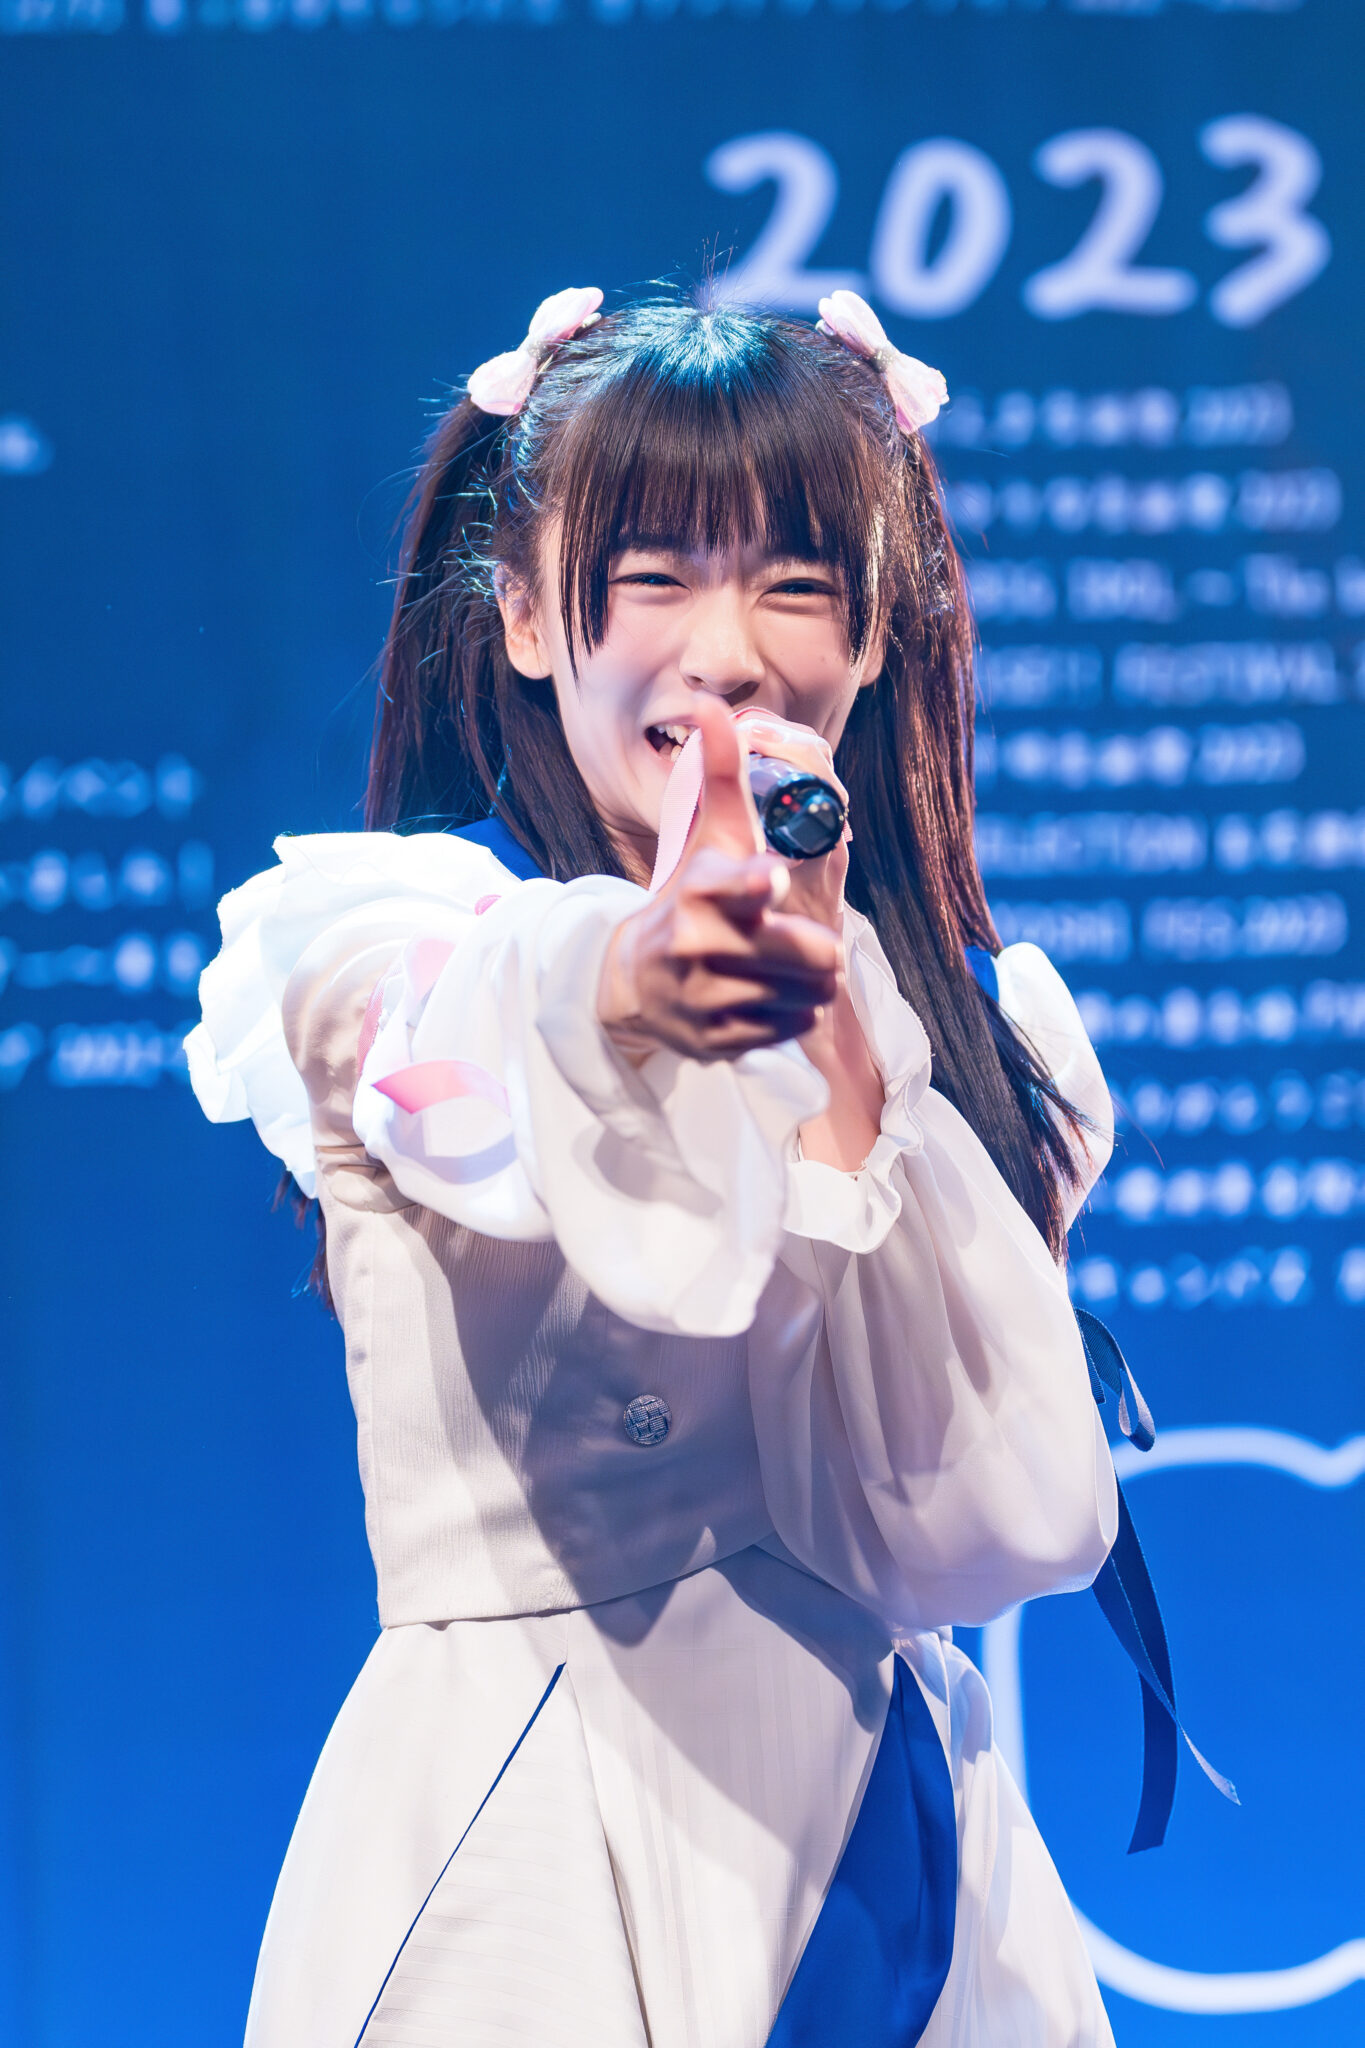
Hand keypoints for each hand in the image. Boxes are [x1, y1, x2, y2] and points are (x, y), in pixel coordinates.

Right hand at [598, 696, 840, 1061]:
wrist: (632, 981)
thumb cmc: (687, 898)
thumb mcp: (706, 838)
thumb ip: (720, 774)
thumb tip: (712, 704)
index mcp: (699, 891)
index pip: (733, 886)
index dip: (753, 883)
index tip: (768, 879)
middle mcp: (698, 944)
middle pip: (802, 953)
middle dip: (820, 951)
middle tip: (814, 946)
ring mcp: (706, 996)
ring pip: (806, 994)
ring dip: (812, 984)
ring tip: (793, 972)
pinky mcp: (717, 1039)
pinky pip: (790, 1029)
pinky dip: (794, 1016)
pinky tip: (775, 999)